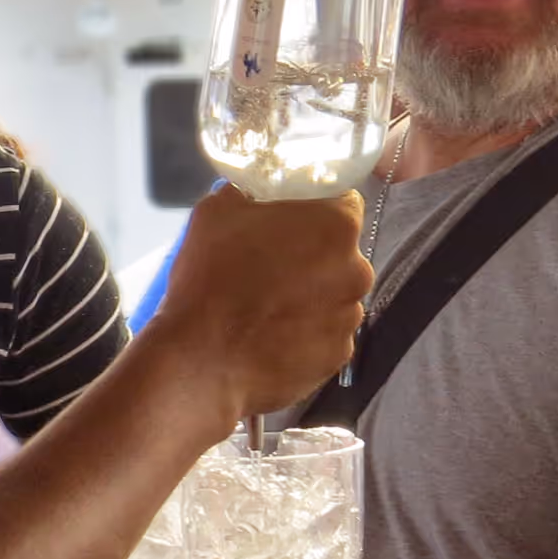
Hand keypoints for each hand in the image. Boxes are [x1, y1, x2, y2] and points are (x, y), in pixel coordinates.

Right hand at [147, 186, 368, 424]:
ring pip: (333, 297)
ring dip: (309, 298)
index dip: (316, 209)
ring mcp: (348, 318)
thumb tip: (247, 197)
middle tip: (270, 267)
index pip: (344, 203)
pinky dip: (304, 335)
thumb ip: (244, 197)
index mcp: (335, 226)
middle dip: (312, 257)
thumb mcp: (214, 214)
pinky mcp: (336, 357)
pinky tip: (270, 338)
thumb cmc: (210, 280)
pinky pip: (324, 336)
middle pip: (340, 254)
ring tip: (266, 309)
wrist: (201, 362)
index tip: (291, 221)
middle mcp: (356, 271)